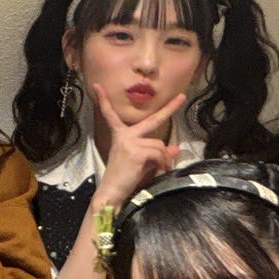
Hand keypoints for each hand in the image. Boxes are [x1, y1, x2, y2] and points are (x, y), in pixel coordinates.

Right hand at [91, 84, 184, 208]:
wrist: (112, 192)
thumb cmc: (124, 179)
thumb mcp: (142, 162)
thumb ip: (157, 153)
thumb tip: (175, 148)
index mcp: (121, 136)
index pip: (111, 115)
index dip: (104, 101)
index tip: (96, 86)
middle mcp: (124, 135)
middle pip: (152, 120)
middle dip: (169, 108)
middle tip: (182, 97)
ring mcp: (129, 142)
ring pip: (160, 145)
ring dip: (164, 159)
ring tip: (161, 169)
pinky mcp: (136, 152)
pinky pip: (159, 153)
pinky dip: (163, 163)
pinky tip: (161, 170)